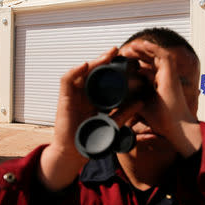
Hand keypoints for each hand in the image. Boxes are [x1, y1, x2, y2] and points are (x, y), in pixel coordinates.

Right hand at [39, 47, 122, 190]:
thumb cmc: (91, 138)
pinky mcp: (64, 99)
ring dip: (94, 62)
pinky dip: (75, 71)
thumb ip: (124, 113)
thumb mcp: (112, 123)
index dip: (113, 67)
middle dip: (105, 59)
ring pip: (82, 71)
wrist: (74, 153)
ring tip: (107, 55)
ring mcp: (73, 94)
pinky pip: (66, 80)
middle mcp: (84, 92)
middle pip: (94, 70)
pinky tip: (85, 65)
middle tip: (118, 51)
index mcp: (95, 96)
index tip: (127, 60)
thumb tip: (141, 101)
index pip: (104, 76)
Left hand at [118, 40, 201, 156]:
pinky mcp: (171, 72)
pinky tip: (142, 44)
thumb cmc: (161, 118)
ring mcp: (168, 73)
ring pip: (156, 54)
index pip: (147, 67)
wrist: (174, 124)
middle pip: (151, 59)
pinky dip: (153, 48)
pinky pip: (163, 55)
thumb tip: (117, 96)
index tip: (123, 61)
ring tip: (131, 46)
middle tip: (125, 52)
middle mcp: (164, 76)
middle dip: (138, 53)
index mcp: (158, 82)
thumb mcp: (140, 104)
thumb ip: (131, 97)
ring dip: (143, 49)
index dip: (136, 62)